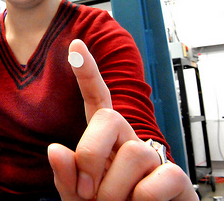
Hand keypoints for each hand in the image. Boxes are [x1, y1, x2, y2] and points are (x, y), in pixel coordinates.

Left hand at [48, 39, 197, 199]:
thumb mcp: (77, 195)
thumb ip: (66, 175)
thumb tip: (56, 150)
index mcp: (103, 141)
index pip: (95, 99)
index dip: (87, 73)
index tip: (75, 46)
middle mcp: (128, 141)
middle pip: (110, 118)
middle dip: (91, 154)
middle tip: (86, 192)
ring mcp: (153, 159)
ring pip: (134, 152)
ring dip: (114, 189)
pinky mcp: (175, 178)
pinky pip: (159, 178)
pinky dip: (141, 200)